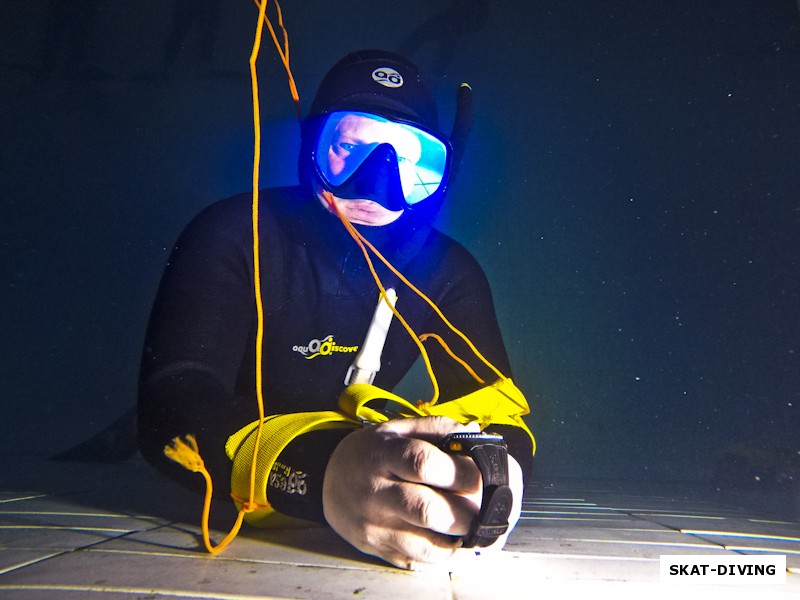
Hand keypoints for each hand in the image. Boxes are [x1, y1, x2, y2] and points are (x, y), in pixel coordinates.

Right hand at [322, 416, 482, 568]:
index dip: (460, 472)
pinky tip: (452, 540)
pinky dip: (443, 556)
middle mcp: (376, 492)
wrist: (329, 478)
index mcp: (384, 454)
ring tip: (470, 527)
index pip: (423, 463)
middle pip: (426, 510)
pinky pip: (418, 562)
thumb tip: (478, 438)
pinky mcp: (377, 549)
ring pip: (424, 546)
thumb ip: (439, 429)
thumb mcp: (399, 429)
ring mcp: (375, 526)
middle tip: (481, 508)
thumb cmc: (374, 452)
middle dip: (465, 513)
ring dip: (458, 541)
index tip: (481, 476)